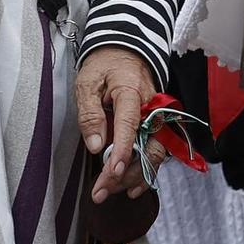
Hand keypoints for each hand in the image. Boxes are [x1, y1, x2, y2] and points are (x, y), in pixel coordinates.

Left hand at [74, 46, 158, 199]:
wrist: (125, 50)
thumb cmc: (104, 65)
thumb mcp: (88, 82)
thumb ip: (90, 113)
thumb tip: (95, 145)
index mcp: (131, 92)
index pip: (129, 126)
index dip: (121, 152)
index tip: (110, 172)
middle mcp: (150, 108)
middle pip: (147, 146)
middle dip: (125, 174)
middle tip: (101, 192)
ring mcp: (156, 117)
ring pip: (155, 153)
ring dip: (135, 176)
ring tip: (111, 192)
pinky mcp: (156, 124)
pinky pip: (156, 150)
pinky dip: (145, 170)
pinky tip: (132, 186)